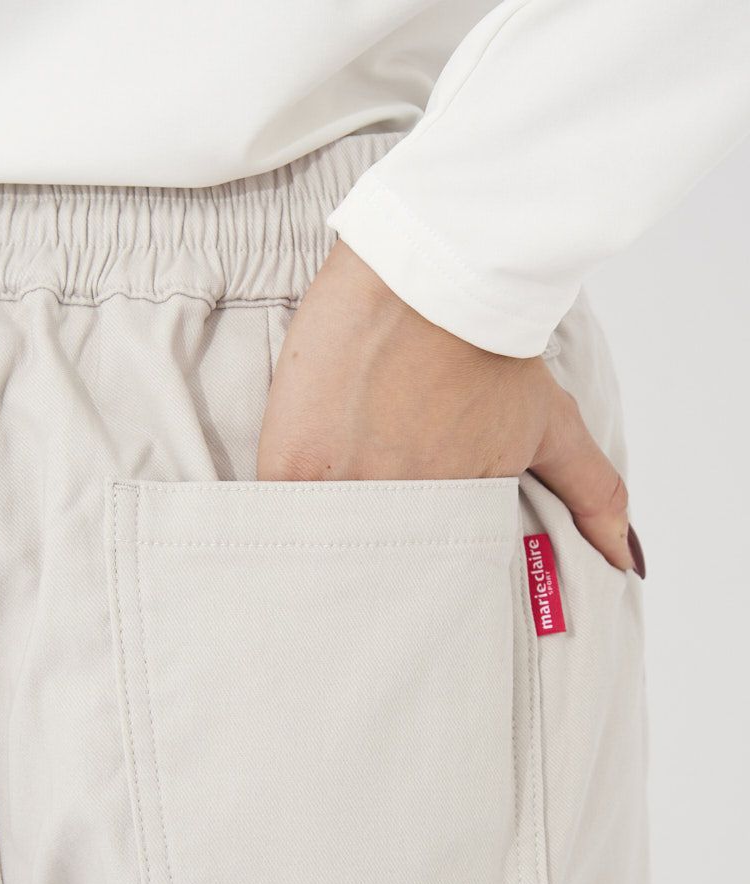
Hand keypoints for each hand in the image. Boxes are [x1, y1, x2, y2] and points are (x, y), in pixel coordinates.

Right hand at [257, 240, 642, 575]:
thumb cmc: (485, 343)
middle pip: (373, 573)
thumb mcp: (550, 424)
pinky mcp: (292, 462)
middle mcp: (404, 513)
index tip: (397, 586)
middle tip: (349, 572)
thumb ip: (594, 493)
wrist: (430, 277)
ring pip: (322, 552)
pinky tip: (279, 520)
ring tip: (308, 549)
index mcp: (456, 514)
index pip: (427, 578)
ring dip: (316, 555)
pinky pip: (276, 516)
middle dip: (362, 580)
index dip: (410, 583)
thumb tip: (629, 560)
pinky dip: (276, 526)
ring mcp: (345, 490)